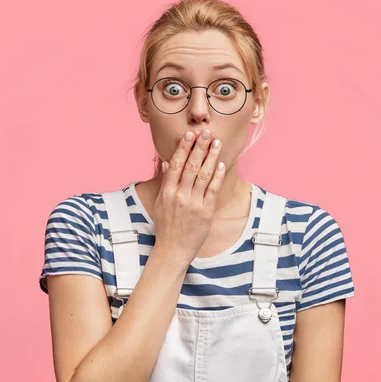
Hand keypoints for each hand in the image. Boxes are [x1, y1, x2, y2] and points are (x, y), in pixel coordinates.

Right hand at [152, 129, 224, 263]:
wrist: (172, 250)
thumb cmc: (166, 226)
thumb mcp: (159, 203)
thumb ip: (164, 182)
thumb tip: (166, 162)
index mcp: (167, 192)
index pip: (175, 164)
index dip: (183, 148)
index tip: (189, 135)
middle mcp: (179, 196)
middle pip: (191, 166)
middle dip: (199, 147)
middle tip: (206, 132)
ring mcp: (193, 204)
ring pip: (203, 175)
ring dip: (211, 157)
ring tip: (216, 143)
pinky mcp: (205, 212)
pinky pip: (213, 190)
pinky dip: (217, 176)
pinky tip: (221, 164)